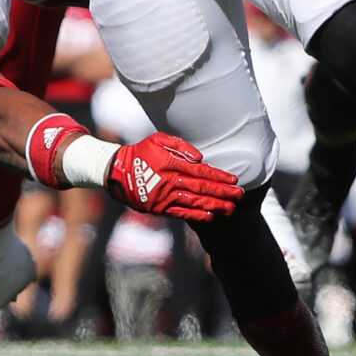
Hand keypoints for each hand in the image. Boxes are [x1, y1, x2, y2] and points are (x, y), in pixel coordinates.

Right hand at [106, 132, 240, 220]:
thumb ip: (180, 146)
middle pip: (201, 188)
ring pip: (194, 202)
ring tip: (231, 209)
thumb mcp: (157, 139)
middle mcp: (169, 181)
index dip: (219, 176)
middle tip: (240, 195)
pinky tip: (211, 216)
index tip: (234, 180)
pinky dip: (196, 215)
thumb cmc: (140, 152)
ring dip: (214, 205)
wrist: (115, 171)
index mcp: (170, 163)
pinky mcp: (159, 208)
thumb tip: (200, 158)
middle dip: (223, 192)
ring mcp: (164, 196)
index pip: (200, 171)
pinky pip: (181, 213)